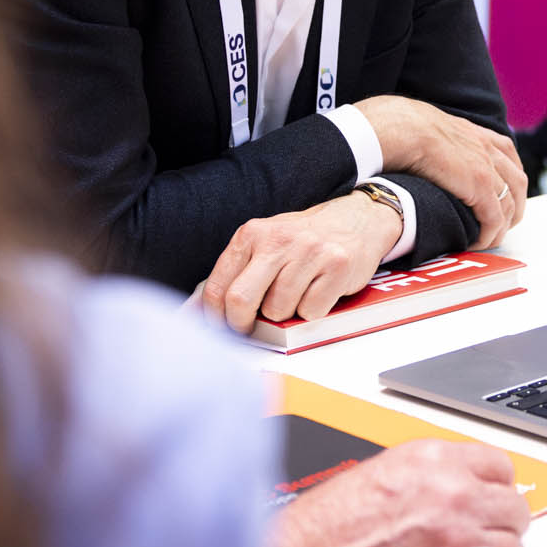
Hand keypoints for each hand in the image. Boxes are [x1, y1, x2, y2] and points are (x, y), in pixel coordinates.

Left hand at [198, 190, 397, 334]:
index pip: (218, 287)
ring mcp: (310, 252)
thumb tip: (190, 315)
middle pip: (241, 301)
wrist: (356, 220)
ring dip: (285, 315)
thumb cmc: (303, 240)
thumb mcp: (262, 246)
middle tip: (251, 326)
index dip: (215, 318)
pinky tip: (317, 292)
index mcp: (251, 234)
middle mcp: (278, 240)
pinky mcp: (337, 266)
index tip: (222, 327)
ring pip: (278, 311)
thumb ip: (230, 276)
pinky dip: (312, 311)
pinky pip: (311, 311)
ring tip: (295, 295)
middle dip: (242, 324)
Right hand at [268, 440, 530, 546]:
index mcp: (433, 461)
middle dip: (495, 526)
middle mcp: (455, 496)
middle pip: (514, 509)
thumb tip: (450, 488)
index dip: (492, 489)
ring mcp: (464, 544)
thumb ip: (424, 478)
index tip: (486, 501)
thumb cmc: (314, 538)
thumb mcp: (373, 476)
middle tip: (472, 541)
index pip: (499, 467)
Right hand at [357, 95, 524, 245]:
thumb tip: (426, 152)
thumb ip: (440, 140)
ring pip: (509, 204)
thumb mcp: (432, 128)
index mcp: (477, 134)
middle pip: (517, 182)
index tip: (504, 192)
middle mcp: (488, 150)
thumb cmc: (404, 128)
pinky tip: (478, 242)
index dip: (510, 177)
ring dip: (502, 225)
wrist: (405, 129)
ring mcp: (487, 169)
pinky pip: (494, 219)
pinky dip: (489, 234)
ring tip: (489, 239)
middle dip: (515, 205)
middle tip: (504, 223)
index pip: (508, 155)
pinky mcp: (480, 189)